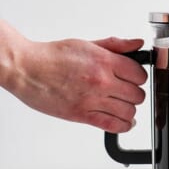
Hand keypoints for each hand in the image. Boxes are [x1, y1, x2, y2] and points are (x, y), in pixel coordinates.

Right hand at [0, 20, 146, 132]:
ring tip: (124, 105)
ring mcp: (93, 100)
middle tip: (128, 91)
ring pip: (129, 112)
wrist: (28, 69)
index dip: (139, 77)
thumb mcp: (88, 44)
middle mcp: (101, 82)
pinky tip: (124, 121)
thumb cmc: (54, 56)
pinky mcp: (82, 115)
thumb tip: (138, 43)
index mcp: (104, 62)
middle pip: (137, 95)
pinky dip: (124, 125)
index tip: (135, 78)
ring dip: (130, 109)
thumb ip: (116, 45)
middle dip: (136, 93)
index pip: (139, 75)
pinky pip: (113, 125)